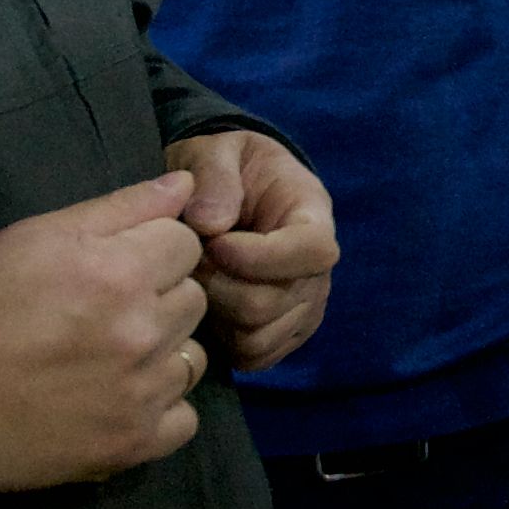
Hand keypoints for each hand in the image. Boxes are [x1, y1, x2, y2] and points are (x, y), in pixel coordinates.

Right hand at [0, 170, 213, 491]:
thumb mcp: (37, 236)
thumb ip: (122, 206)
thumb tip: (186, 184)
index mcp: (119, 271)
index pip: (187, 244)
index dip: (153, 250)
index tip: (117, 267)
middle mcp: (139, 330)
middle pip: (193, 298)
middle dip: (160, 299)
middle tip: (106, 313)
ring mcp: (140, 392)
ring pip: (192, 357)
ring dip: (162, 355)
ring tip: (110, 359)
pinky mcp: (131, 443)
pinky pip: (185, 419)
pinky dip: (160, 411)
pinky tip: (120, 400)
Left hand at [166, 129, 339, 370]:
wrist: (231, 190)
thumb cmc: (226, 167)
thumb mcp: (216, 151)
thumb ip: (213, 178)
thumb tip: (210, 225)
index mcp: (312, 214)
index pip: (313, 250)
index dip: (261, 256)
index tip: (215, 244)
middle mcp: (318, 269)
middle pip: (274, 303)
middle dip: (220, 287)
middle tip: (190, 263)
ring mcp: (305, 306)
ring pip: (259, 336)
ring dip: (217, 314)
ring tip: (199, 282)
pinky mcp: (285, 334)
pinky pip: (254, 356)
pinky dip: (224, 340)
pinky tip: (211, 308)